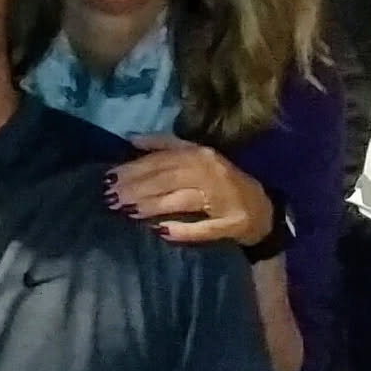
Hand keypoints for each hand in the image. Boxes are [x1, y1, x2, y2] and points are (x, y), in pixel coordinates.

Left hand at [106, 135, 274, 245]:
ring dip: (152, 206)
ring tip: (127, 211)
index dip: (134, 168)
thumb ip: (165, 146)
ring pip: (181, 201)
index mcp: (200, 154)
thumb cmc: (220, 181)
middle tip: (111, 198)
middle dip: (136, 188)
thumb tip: (130, 138)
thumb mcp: (196, 156)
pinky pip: (203, 228)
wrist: (262, 209)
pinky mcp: (232, 224)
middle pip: (168, 180)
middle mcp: (211, 173)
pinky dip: (182, 230)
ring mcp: (223, 199)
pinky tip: (160, 231)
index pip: (162, 160)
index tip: (108, 178)